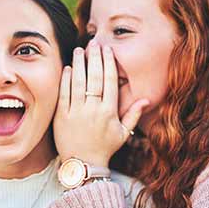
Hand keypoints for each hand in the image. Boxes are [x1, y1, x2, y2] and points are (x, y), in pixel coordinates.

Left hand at [53, 42, 148, 166]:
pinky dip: (65, 80)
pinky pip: (64, 94)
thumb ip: (133, 115)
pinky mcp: (61, 116)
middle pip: (95, 77)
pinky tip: (67, 68)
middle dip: (95, 57)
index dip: (109, 63)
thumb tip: (146, 99)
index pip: (110, 81)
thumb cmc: (105, 148)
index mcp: (109, 111)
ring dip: (79, 64)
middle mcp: (93, 109)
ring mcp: (76, 112)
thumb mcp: (123, 133)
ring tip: (79, 50)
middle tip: (94, 43)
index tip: (107, 49)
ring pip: (78, 82)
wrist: (83, 164)